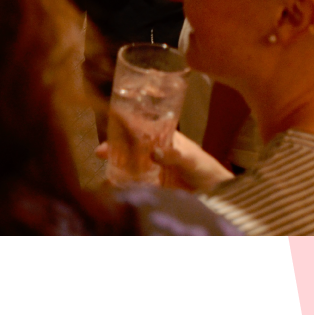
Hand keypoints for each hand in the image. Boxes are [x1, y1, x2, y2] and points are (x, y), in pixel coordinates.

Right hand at [98, 131, 232, 191]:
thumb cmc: (204, 168)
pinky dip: (123, 185)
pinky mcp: (152, 185)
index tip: (113, 124)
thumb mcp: (191, 159)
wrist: (213, 191)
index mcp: (165, 138)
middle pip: (130, 146)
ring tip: (105, 175)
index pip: (143, 128)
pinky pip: (133, 183)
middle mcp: (155, 152)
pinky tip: (114, 189)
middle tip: (100, 152)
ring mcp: (152, 168)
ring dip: (116, 168)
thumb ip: (174, 156)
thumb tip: (154, 153)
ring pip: (128, 165)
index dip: (127, 126)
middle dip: (114, 148)